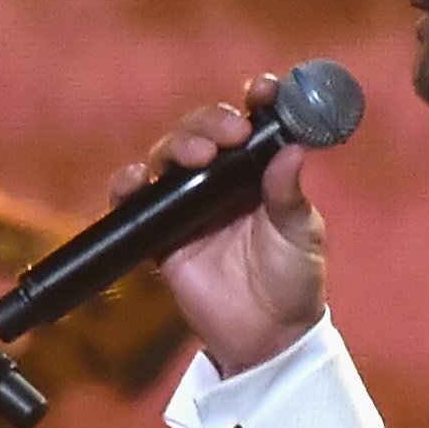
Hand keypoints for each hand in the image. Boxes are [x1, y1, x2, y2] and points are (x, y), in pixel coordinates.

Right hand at [123, 74, 326, 375]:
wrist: (266, 337)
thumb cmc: (292, 281)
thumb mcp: (300, 235)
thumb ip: (289, 194)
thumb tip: (291, 150)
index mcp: (259, 170)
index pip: (253, 121)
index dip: (257, 98)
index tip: (264, 91)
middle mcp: (221, 178)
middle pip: (202, 130)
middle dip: (210, 122)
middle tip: (230, 136)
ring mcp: (188, 203)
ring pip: (168, 155)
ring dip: (176, 145)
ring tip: (196, 158)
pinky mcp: (160, 233)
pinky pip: (134, 200)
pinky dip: (127, 184)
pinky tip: (137, 181)